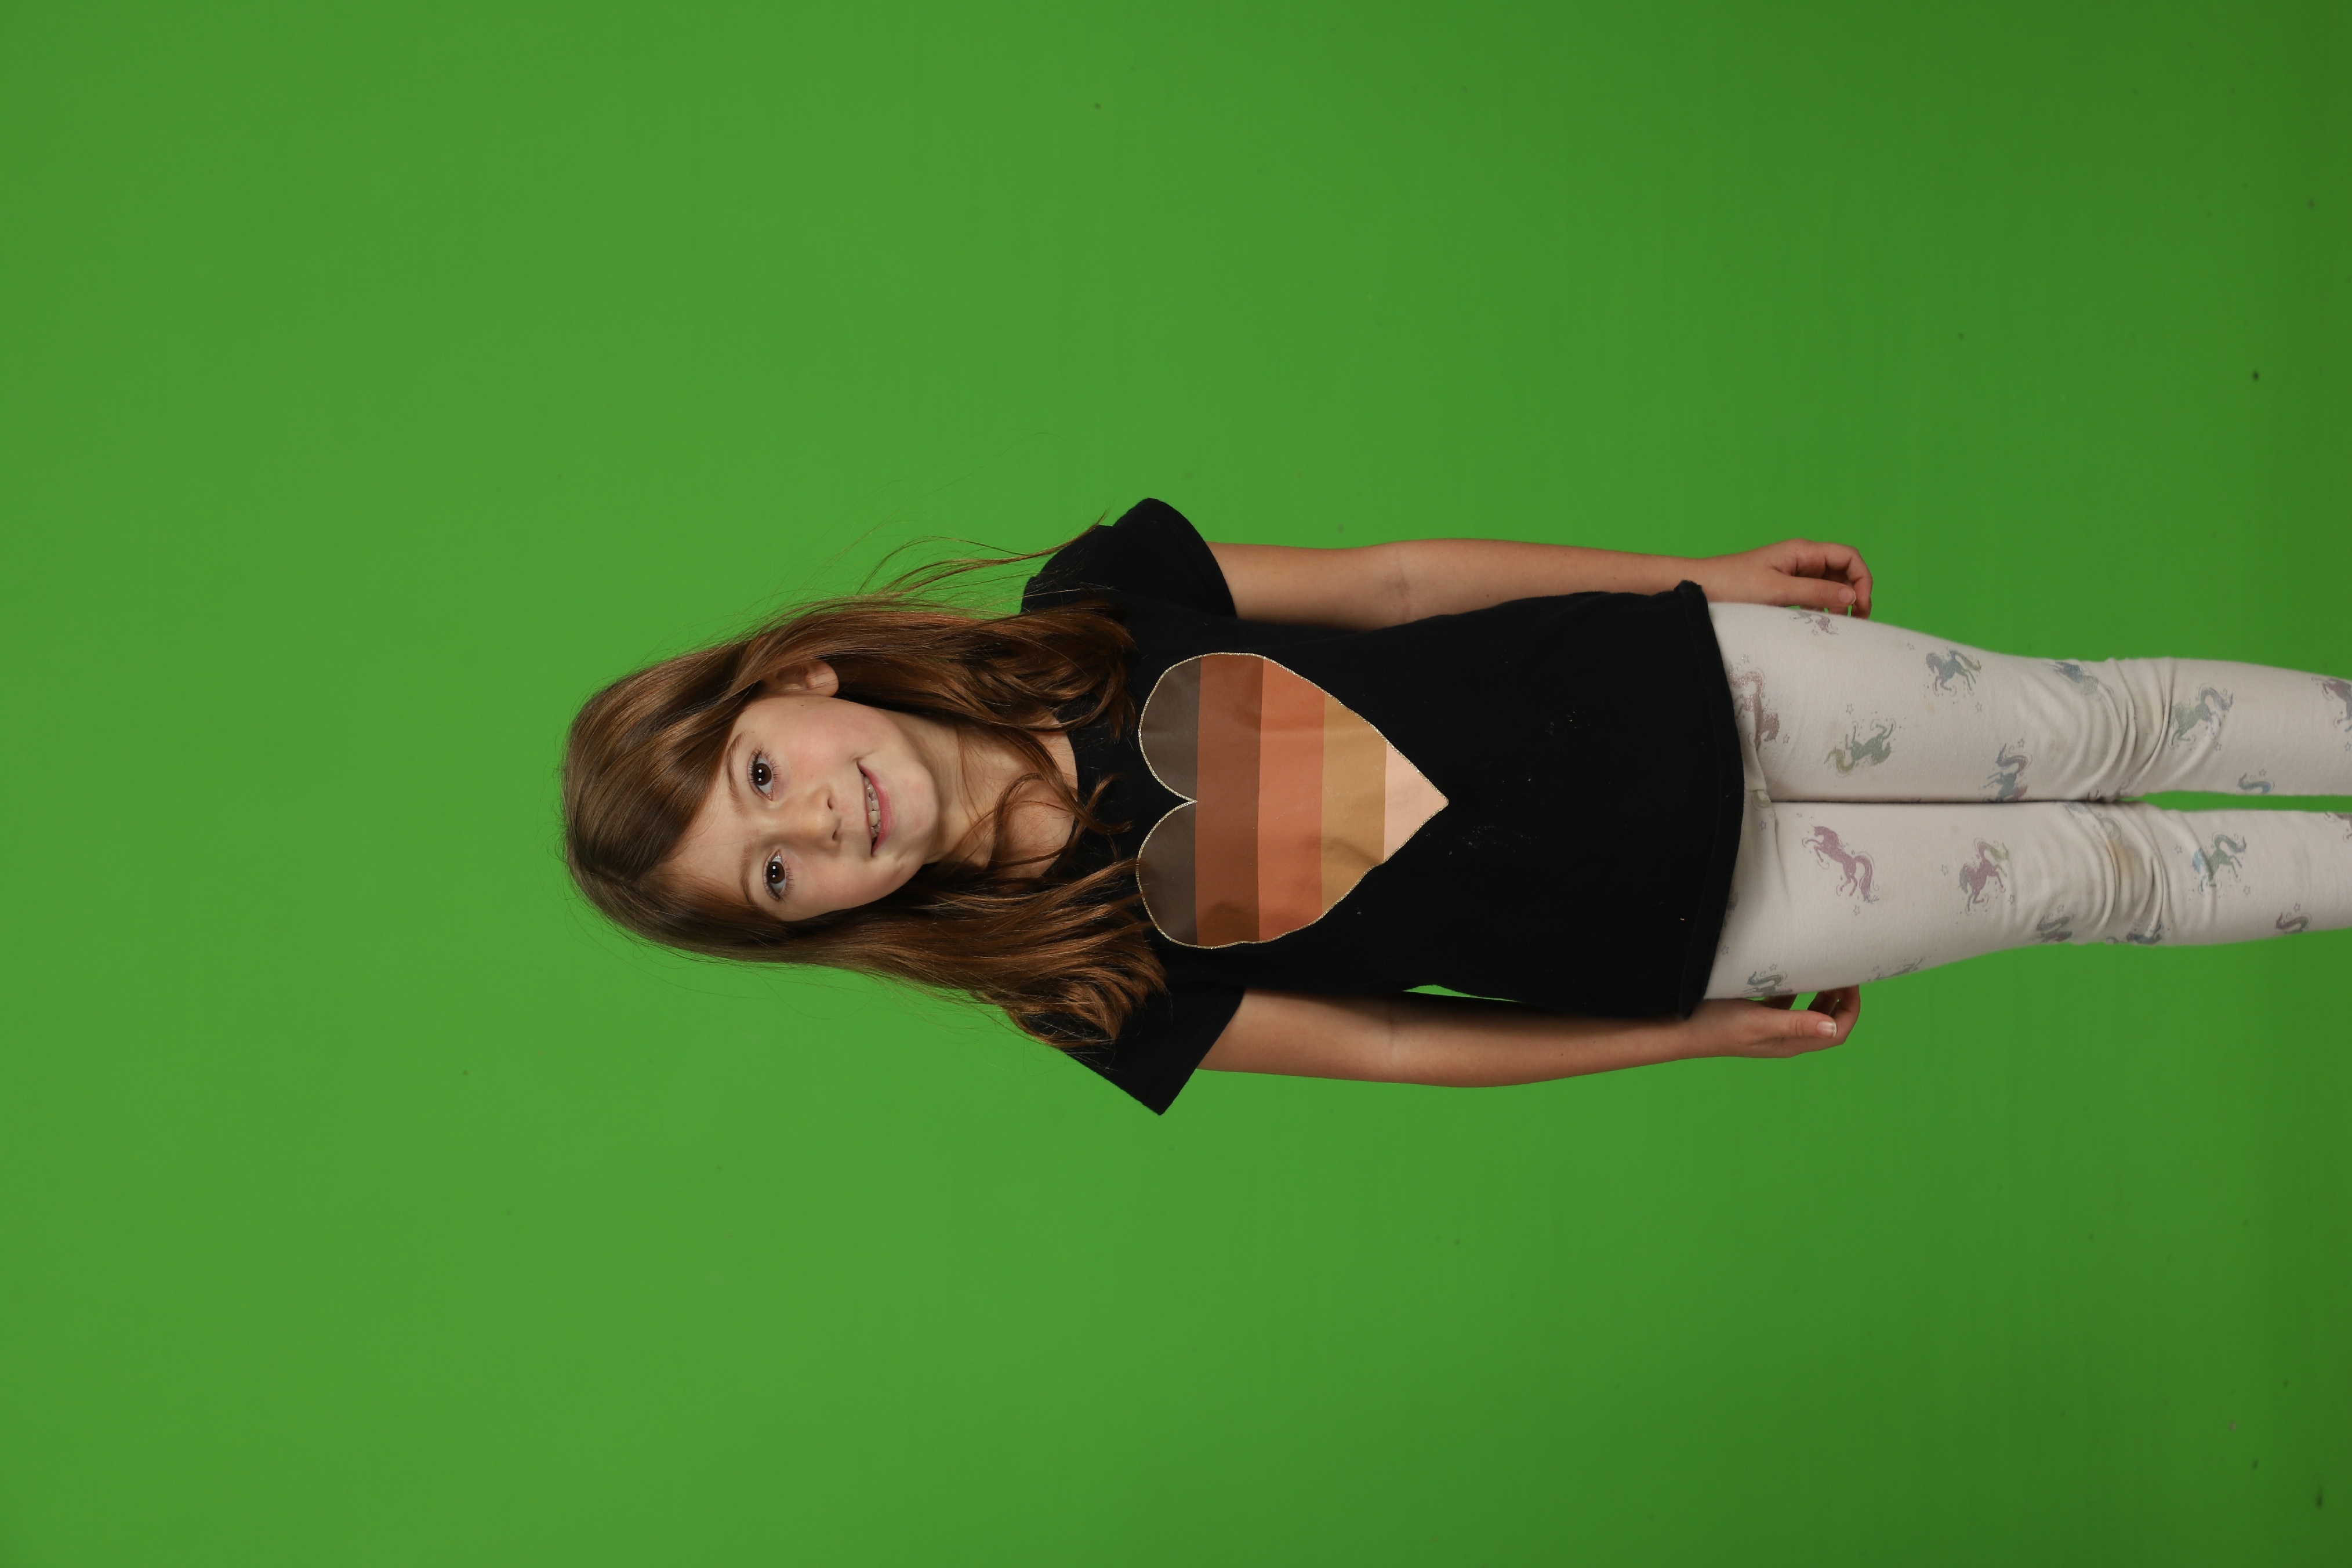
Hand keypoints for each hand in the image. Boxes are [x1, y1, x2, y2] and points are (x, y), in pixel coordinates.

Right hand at [1676, 986, 1862, 1059]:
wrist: (1681, 1031)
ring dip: (1817, 992)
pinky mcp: (1755, 1017)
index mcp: (1791, 1043)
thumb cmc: (1718, 1027)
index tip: (1849, 981)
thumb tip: (1832, 1026)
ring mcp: (1770, 1028)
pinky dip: (1793, 988)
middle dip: (1838, 998)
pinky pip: (1784, 1003)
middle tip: (1837, 970)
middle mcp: (1785, 1038)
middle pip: (1825, 1020)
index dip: (1849, 1008)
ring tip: (1819, 968)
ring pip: (1805, 1011)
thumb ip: (1795, 1024)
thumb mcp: (1759, 1022)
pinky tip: (1786, 972)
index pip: (1836, 1031)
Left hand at [1695, 539, 1873, 617]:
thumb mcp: (1777, 591)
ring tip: (1834, 624)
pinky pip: (1812, 595)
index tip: (1860, 606)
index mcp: (1803, 551)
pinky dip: (1820, 607)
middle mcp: (1801, 559)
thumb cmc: (1733, 585)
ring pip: (1829, 585)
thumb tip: (1851, 597)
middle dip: (1853, 594)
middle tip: (1853, 622)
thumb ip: (1815, 593)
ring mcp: (1793, 573)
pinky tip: (1814, 621)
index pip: (1849, 557)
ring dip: (1837, 603)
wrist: (1700, 587)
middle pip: (1843, 572)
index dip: (1862, 579)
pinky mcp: (1783, 588)